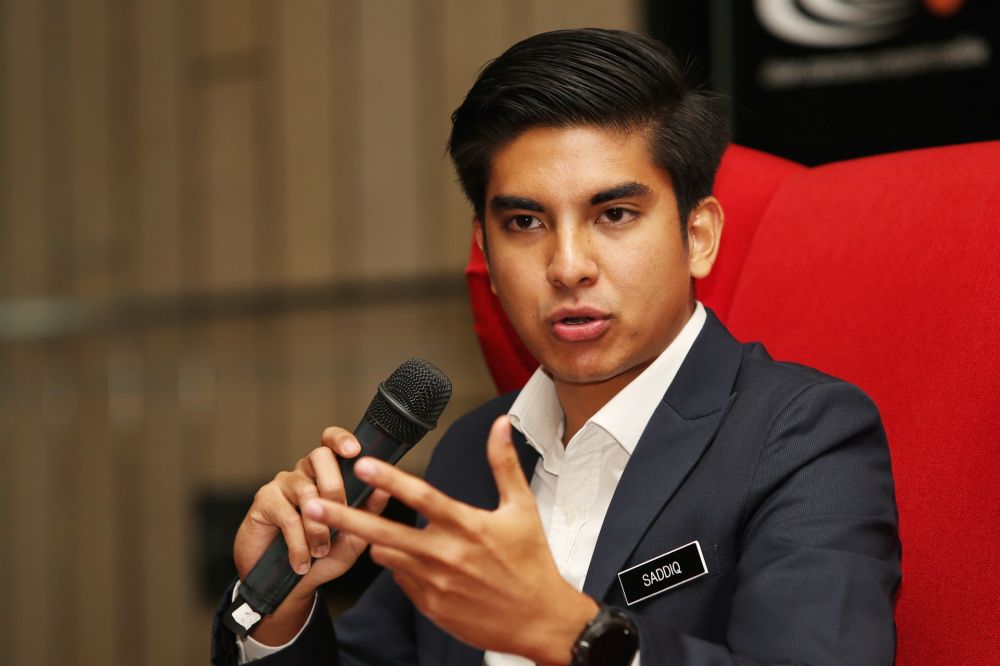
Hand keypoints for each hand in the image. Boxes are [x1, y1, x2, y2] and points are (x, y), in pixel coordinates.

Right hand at [232, 426, 389, 644]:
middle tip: (339, 515)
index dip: (341, 440)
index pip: (331, 443)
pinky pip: (287, 515)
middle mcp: (304, 472)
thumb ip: (368, 511)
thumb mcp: (353, 536)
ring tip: (321, 552)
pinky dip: (298, 543)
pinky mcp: (264, 501)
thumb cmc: (323, 557)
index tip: (354, 451)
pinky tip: (302, 562)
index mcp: (327, 474)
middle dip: (335, 487)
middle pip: (320, 456)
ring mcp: (282, 484)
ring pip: (306, 490)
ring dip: (318, 527)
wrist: (289, 586)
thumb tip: (385, 488)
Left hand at [303, 416, 598, 664]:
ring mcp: (435, 585)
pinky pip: (402, 580)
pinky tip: (424, 564)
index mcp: (468, 527)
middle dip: (342, 516)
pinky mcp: (431, 607)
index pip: (422, 497)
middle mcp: (446, 556)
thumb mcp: (522, 508)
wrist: (540, 621)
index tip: (362, 464)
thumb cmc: (533, 562)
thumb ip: (504, 464)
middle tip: (309, 503)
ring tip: (385, 533)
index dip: (390, 479)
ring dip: (380, 540)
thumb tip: (501, 423)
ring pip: (386, 555)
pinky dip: (403, 567)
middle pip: (383, 533)